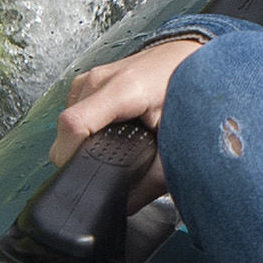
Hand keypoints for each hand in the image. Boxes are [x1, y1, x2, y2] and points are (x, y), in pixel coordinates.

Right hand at [49, 34, 202, 198]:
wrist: (195, 57)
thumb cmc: (191, 90)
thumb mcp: (179, 138)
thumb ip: (154, 176)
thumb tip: (128, 204)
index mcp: (124, 89)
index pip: (73, 124)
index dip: (71, 157)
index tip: (82, 173)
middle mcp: (102, 79)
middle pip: (66, 129)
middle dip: (83, 154)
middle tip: (114, 161)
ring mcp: (93, 76)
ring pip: (68, 121)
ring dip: (86, 139)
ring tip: (118, 141)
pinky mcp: (90, 79)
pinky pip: (75, 110)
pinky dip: (89, 125)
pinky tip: (114, 128)